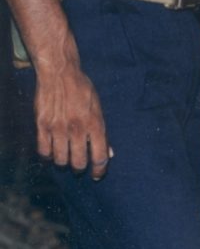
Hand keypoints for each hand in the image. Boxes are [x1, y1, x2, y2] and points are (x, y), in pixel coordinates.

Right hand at [34, 65, 110, 179]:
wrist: (60, 73)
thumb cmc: (83, 91)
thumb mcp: (99, 109)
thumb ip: (103, 133)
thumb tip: (109, 154)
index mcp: (95, 124)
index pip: (100, 156)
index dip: (99, 170)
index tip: (97, 175)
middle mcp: (77, 129)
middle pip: (78, 162)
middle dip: (80, 168)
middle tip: (79, 166)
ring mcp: (58, 128)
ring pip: (60, 160)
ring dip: (64, 163)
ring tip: (65, 158)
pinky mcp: (42, 125)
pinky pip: (43, 151)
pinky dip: (48, 156)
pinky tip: (52, 152)